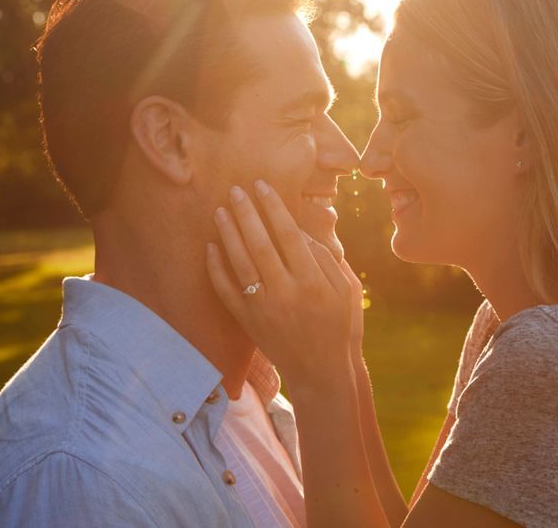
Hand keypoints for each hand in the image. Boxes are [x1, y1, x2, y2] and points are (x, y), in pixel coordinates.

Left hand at [206, 180, 358, 387]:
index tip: (262, 186)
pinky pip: (226, 291)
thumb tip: (298, 229)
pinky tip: (210, 247)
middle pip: (260, 244)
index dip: (273, 207)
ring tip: (220, 210)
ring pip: (239, 263)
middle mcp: (286, 293)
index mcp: (313, 282)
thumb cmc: (340, 326)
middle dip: (246, 213)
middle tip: (234, 189)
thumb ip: (325, 258)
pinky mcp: (248, 321)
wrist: (321, 371)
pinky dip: (215, 268)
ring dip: (228, 234)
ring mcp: (264, 308)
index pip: (288, 234)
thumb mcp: (347, 290)